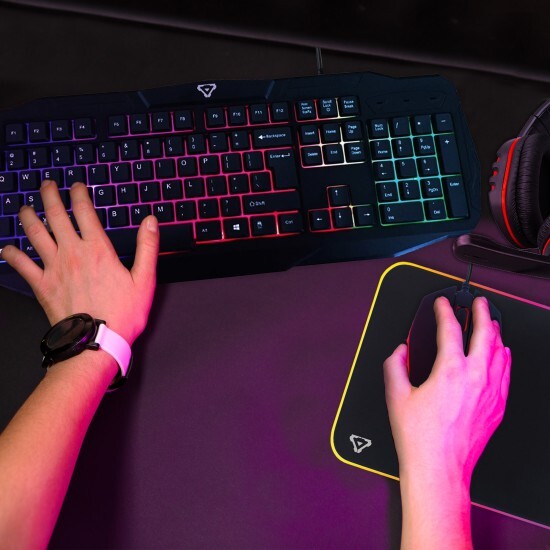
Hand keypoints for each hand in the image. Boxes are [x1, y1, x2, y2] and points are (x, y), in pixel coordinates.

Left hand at [1, 180, 159, 344]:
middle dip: (49, 196)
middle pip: (56, 216)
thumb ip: (147, 247)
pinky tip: (7, 248)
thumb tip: (150, 221)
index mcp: (98, 249)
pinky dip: (11, 254)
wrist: (97, 342)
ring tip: (25, 207)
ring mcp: (54, 268)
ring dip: (28, 217)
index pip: (85, 212)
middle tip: (46, 185)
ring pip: (35, 234)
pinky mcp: (42, 286)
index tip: (77, 185)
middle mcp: (72, 253)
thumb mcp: (144, 280)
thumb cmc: (122, 314)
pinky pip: (21, 265)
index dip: (79, 195)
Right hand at [383, 296, 510, 485]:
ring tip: (492, 322)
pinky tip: (503, 353)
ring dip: (496, 332)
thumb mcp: (395, 395)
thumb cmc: (420, 438)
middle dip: (481, 313)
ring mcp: (490, 393)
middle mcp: (475, 378)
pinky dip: (504, 357)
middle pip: (486, 334)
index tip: (443, 304)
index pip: (451, 329)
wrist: (440, 469)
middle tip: (477, 302)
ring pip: (500, 352)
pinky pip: (506, 373)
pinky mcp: (497, 407)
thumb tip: (400, 351)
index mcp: (450, 371)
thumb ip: (394, 365)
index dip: (445, 311)